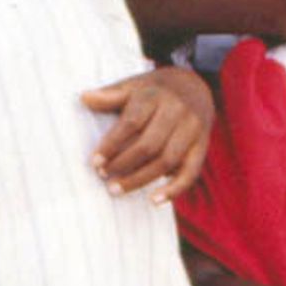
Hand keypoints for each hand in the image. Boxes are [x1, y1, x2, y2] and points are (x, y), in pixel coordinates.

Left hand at [83, 66, 213, 202]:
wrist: (196, 85)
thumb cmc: (156, 90)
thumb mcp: (134, 85)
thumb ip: (111, 95)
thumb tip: (84, 98)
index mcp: (156, 96)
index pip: (132, 123)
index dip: (112, 144)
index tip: (95, 162)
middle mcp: (177, 112)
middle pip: (149, 145)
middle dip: (123, 164)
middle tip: (104, 177)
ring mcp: (192, 130)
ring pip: (166, 161)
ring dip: (140, 179)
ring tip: (116, 189)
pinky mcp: (202, 146)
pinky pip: (190, 172)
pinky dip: (174, 190)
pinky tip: (154, 200)